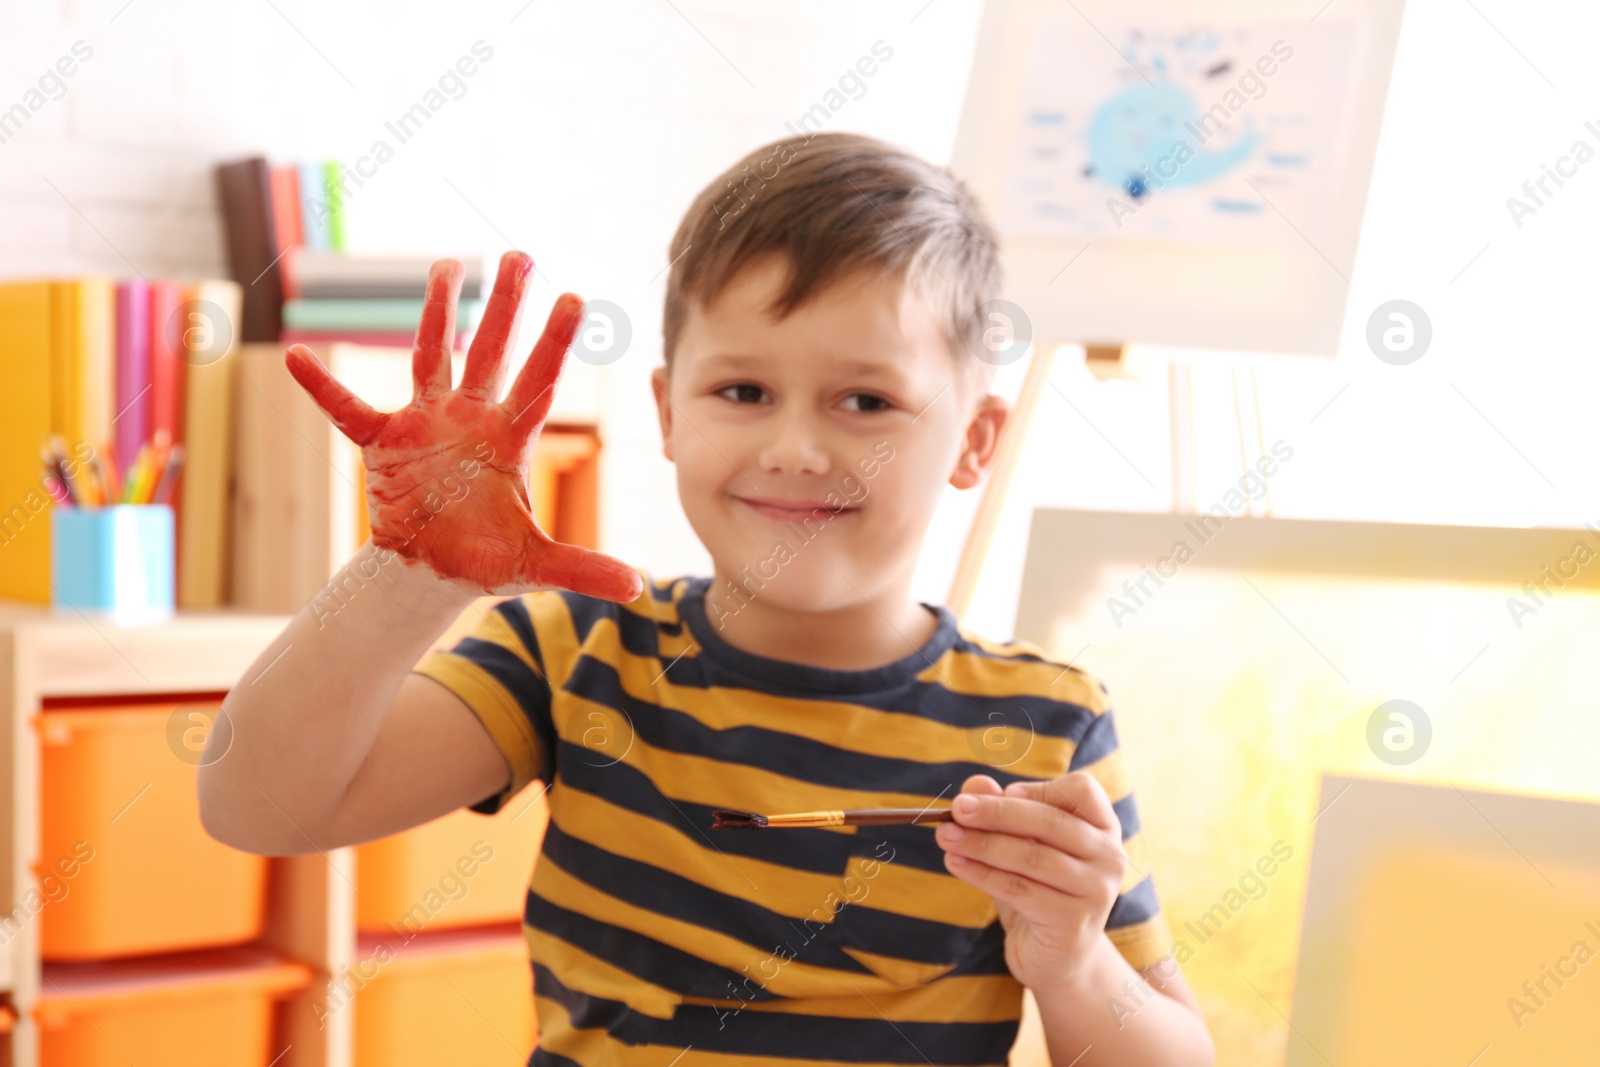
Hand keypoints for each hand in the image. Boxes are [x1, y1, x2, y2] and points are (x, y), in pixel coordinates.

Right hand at [284, 251, 642, 602]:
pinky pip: (347, 409)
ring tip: (446, 265)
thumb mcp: (534, 565)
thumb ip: (583, 569)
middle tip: (520, 254)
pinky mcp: (383, 442)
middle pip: (491, 351)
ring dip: (434, 312)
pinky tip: (295, 357)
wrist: (430, 571)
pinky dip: (321, 387)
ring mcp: (426, 423)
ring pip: (431, 355)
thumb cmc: (485, 559)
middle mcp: (471, 419)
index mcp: (509, 440)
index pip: (538, 382)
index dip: (554, 342)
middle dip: (505, 305)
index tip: (575, 297)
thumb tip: (637, 588)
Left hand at [935, 771, 1126, 993]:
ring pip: (1031, 856)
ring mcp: (1096, 891)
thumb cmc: (1038, 890)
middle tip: (956, 808)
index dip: (1041, 789)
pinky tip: (955, 862)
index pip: (1081, 790)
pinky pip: (1019, 888)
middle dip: (996, 812)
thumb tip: (975, 784)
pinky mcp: (1073, 922)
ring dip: (982, 843)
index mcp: (1103, 828)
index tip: (1005, 793)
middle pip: (1050, 821)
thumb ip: (1001, 811)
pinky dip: (981, 872)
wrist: (1055, 958)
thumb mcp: (1020, 846)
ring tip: (946, 836)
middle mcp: (1109, 856)